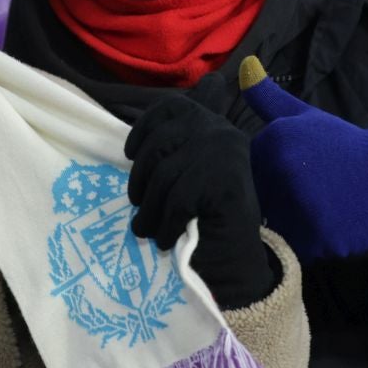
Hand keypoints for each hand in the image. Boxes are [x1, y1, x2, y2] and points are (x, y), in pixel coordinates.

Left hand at [125, 74, 274, 307]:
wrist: (236, 260)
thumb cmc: (206, 219)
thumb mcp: (188, 173)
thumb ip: (173, 148)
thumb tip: (135, 140)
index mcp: (213, 125)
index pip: (170, 107)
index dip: (144, 127)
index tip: (130, 153)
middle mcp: (223, 133)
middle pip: (158, 144)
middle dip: (140, 179)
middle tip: (138, 206)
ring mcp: (226, 156)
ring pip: (164, 175)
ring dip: (149, 208)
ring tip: (146, 227)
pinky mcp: (226, 183)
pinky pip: (178, 201)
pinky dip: (166, 224)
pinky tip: (166, 238)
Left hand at [239, 56, 367, 262]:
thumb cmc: (342, 149)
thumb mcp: (304, 118)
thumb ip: (268, 98)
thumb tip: (245, 64)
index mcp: (275, 139)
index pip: (243, 166)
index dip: (262, 171)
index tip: (289, 169)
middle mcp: (282, 171)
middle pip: (253, 195)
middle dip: (270, 197)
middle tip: (304, 191)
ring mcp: (298, 205)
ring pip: (269, 224)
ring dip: (284, 221)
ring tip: (313, 208)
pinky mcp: (314, 238)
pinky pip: (291, 247)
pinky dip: (302, 242)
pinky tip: (322, 225)